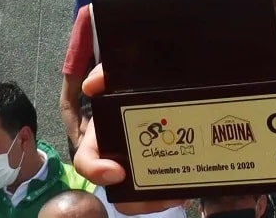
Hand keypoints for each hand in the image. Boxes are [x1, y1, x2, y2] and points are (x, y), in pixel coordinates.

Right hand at [75, 66, 190, 213]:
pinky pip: (163, 191)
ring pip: (140, 198)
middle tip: (162, 194)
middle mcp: (117, 159)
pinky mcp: (162, 171)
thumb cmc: (133, 88)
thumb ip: (104, 75)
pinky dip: (175, 192)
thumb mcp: (119, 78)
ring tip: (180, 193)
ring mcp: (139, 169)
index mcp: (102, 140)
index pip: (86, 162)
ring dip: (158, 201)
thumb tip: (91, 85)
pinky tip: (189, 188)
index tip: (117, 172)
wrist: (169, 86)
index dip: (96, 171)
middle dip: (138, 200)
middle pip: (118, 192)